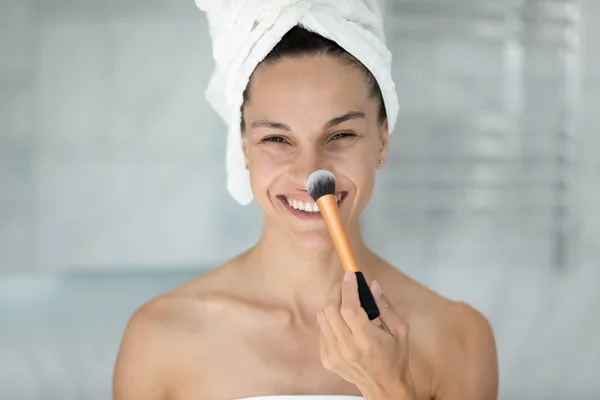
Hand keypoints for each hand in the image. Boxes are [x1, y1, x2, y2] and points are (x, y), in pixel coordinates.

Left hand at [317, 271, 416, 399]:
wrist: (384, 388)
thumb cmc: (395, 358)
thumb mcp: (400, 331)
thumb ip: (385, 306)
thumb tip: (373, 285)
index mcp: (367, 340)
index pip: (350, 308)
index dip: (348, 288)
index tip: (350, 275)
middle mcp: (347, 348)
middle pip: (331, 310)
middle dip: (337, 292)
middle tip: (345, 284)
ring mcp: (334, 355)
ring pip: (323, 318)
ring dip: (332, 305)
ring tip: (344, 303)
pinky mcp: (327, 359)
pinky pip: (322, 330)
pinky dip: (330, 320)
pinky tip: (342, 322)